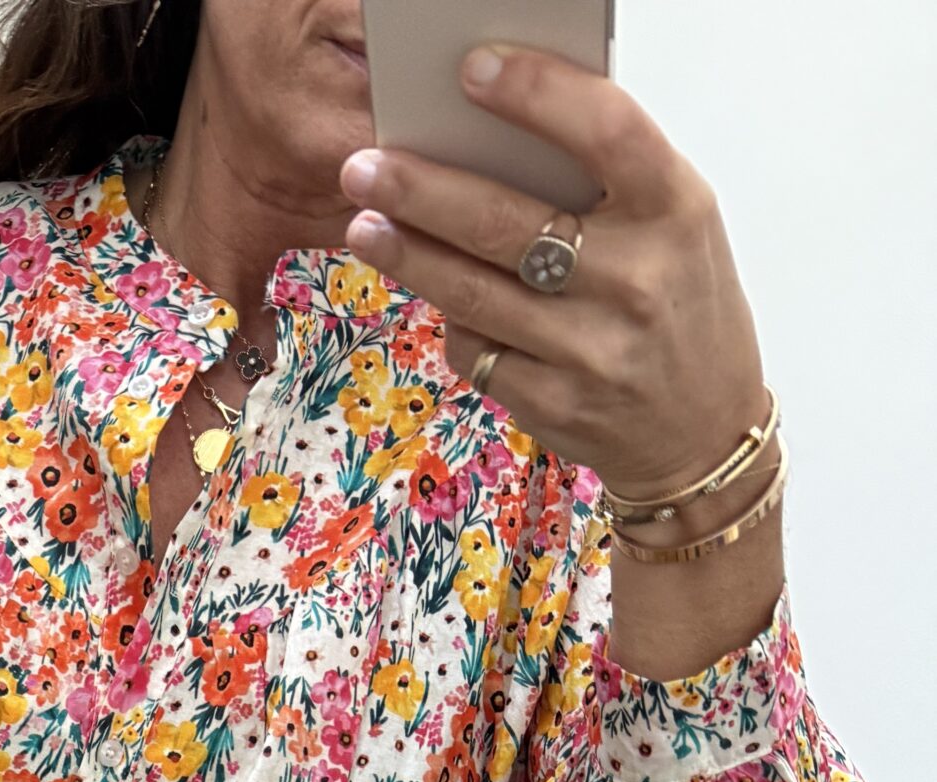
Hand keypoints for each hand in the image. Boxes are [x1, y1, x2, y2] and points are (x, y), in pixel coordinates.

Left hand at [338, 45, 767, 501]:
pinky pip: (477, 350)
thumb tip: (488, 137)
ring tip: (364, 223)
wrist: (703, 428)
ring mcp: (592, 349)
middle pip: (506, 221)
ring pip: (473, 293)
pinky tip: (434, 295)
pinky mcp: (554, 403)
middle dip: (421, 190)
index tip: (472, 69)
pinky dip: (451, 319)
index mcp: (676, 209)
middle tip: (362, 166)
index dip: (537, 94)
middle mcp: (637, 278)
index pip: (605, 130)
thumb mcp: (672, 225)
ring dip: (408, 255)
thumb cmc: (678, 301)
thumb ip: (604, 182)